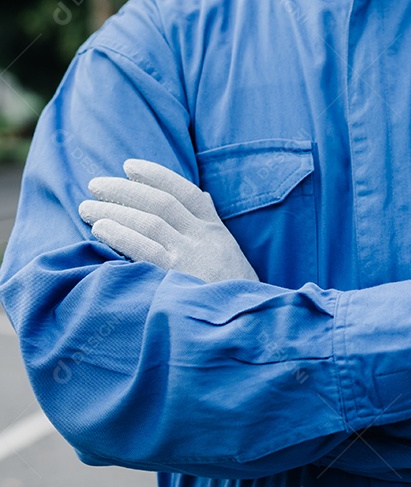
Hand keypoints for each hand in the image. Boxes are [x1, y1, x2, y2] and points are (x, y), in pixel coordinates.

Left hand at [78, 159, 257, 283]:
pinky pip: (144, 249)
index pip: (186, 192)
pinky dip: (120, 235)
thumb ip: (212, 223)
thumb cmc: (234, 290)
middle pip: (161, 202)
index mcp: (216, 231)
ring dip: (114, 210)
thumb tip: (203, 195)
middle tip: (95, 185)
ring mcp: (190, 255)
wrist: (248, 320)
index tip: (129, 166)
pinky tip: (100, 228)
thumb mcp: (230, 252)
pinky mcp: (176, 276)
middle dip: (125, 189)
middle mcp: (203, 238)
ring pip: (149, 221)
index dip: (157, 175)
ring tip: (86, 208)